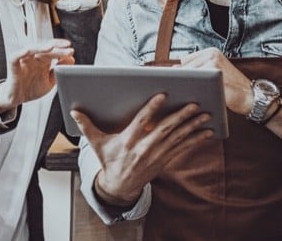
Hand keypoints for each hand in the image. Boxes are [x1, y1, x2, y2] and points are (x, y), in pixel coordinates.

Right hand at [0, 39, 73, 111]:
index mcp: (43, 60)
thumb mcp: (50, 81)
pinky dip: (21, 52)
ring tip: (52, 47)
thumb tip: (71, 59)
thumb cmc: (32, 88)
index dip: (62, 50)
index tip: (71, 51)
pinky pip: (16, 56)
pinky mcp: (13, 64)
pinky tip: (28, 50)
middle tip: (67, 48)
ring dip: (41, 47)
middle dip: (57, 48)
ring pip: (32, 49)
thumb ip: (59, 70)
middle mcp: (34, 57)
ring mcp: (24, 59)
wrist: (17, 98)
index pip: (53, 51)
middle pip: (45, 48)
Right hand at [72, 93, 212, 203]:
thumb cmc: (109, 161)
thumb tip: (74, 111)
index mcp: (127, 141)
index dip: (152, 109)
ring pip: (177, 139)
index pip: (141, 122)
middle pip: (165, 130)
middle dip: (180, 117)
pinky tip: (207, 132)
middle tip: (194, 104)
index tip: (163, 95)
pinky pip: (182, 149)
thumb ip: (87, 126)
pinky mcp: (164, 161)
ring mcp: (156, 156)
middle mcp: (144, 149)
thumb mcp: (96, 144)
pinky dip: (195, 140)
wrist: (120, 186)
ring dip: (192, 126)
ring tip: (205, 114)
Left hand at [180, 47, 253, 115]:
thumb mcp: (215, 75)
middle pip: (185, 66)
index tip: (174, 82)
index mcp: (211, 52)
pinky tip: (189, 95)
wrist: (250, 96)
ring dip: (184, 83)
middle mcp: (211, 53)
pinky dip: (190, 88)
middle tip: (177, 89)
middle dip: (180, 79)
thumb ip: (199, 71)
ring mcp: (213, 61)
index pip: (185, 61)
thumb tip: (173, 70)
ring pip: (188, 73)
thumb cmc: (230, 88)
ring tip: (182, 93)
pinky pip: (195, 80)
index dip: (180, 74)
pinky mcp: (214, 71)